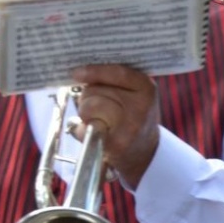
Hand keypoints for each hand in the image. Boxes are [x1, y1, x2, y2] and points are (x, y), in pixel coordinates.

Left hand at [71, 64, 159, 186]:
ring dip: (85, 112)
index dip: (94, 71)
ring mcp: (130, 126)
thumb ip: (113, 80)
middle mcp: (141, 106)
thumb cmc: (131, 117)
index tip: (76, 73)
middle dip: (88, 96)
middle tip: (97, 107)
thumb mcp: (134, 94)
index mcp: (146, 88)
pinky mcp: (116, 143)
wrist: (143, 151)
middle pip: (96, 89)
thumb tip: (80, 73)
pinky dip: (82, 129)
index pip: (117, 73)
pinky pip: (86, 127)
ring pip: (89, 105)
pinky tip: (94, 132)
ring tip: (97, 119)